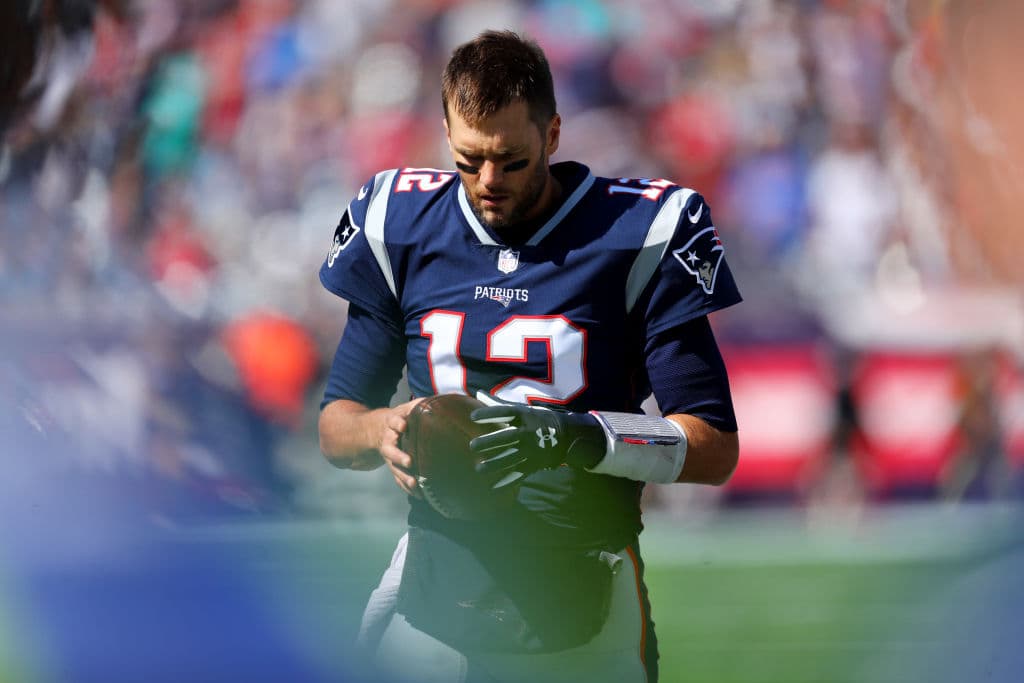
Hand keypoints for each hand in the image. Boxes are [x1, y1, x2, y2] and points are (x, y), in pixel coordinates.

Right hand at [379, 397, 424, 497]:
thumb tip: (443, 400)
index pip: (393, 421)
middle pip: (391, 449)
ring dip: (403, 476)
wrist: (376, 430)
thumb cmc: (399, 418)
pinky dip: (406, 487)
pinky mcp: (393, 466)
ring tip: (414, 484)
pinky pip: (397, 478)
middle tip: (409, 461)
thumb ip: (420, 405)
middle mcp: (388, 441)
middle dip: (399, 456)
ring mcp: (389, 456)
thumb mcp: (406, 408)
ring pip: (394, 467)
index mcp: (392, 423)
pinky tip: (418, 494)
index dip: (397, 423)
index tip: (403, 425)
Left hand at [469, 394, 605, 481]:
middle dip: (490, 442)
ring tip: (479, 469)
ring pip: (512, 457)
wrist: (567, 435)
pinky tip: (493, 486)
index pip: (505, 412)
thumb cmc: (537, 419)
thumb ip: (499, 404)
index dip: (489, 413)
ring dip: (495, 464)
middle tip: (473, 446)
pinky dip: (507, 481)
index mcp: (525, 415)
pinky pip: (520, 473)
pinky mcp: (535, 463)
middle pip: (507, 437)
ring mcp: (532, 449)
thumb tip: (478, 394)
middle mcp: (528, 432)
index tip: (472, 416)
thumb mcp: (522, 409)